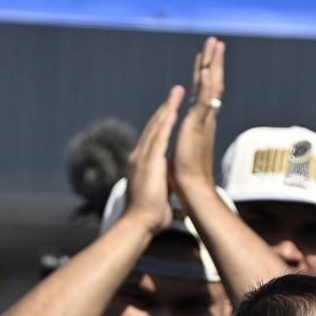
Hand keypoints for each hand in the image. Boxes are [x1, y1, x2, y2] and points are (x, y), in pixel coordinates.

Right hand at [123, 84, 184, 233]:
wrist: (138, 224)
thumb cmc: (148, 215)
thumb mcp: (154, 193)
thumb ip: (158, 184)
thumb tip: (163, 186)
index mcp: (141, 163)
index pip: (154, 137)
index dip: (163, 121)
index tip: (172, 108)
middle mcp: (139, 156)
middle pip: (154, 126)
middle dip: (166, 107)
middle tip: (177, 91)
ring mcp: (143, 158)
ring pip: (156, 127)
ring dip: (167, 108)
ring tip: (177, 92)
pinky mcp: (149, 163)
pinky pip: (159, 139)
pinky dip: (165, 124)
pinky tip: (173, 111)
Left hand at [171, 37, 224, 203]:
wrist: (190, 189)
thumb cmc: (184, 176)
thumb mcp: (181, 148)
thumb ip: (183, 138)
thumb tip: (180, 134)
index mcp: (198, 123)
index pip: (201, 92)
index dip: (202, 74)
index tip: (203, 58)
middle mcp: (204, 119)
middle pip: (210, 84)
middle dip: (212, 62)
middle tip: (215, 42)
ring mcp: (203, 121)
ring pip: (211, 87)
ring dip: (213, 65)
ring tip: (215, 45)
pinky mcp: (198, 127)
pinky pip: (205, 102)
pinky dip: (207, 86)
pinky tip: (207, 71)